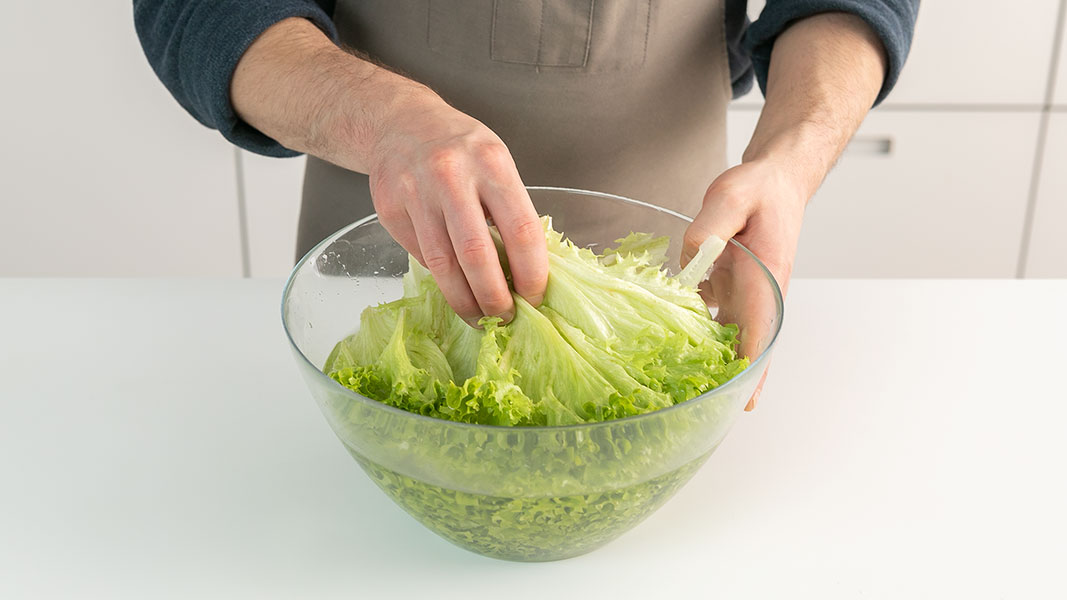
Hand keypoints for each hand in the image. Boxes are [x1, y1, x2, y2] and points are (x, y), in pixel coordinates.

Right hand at [365, 94, 547, 325]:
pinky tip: (453, 285)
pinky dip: (441, 277)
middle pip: (477, 254)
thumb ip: (510, 210)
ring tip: (479, 317)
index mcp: (492, 163)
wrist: (400, 122)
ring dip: (464, 300)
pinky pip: (421, 256)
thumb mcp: (496, 162)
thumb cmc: (460, 147)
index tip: (535, 297)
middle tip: (505, 318)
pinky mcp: (389, 208)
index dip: (532, 273)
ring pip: (443, 265)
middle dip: (494, 297)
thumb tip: (527, 271)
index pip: (521, 229)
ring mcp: (415, 192)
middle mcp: (452, 175)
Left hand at [682, 159, 806, 410]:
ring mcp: (746, 294)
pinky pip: (713, 319)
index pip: (760, 330)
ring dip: (713, 363)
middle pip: (748, 348)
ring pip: (729, 338)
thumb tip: (690, 257)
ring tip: (686, 392)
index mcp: (767, 277)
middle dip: (734, 381)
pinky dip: (696, 335)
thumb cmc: (760, 191)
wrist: (776, 184)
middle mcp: (760, 294)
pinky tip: (669, 348)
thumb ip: (710, 224)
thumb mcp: (732, 195)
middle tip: (711, 413)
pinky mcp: (731, 290)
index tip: (744, 399)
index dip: (751, 367)